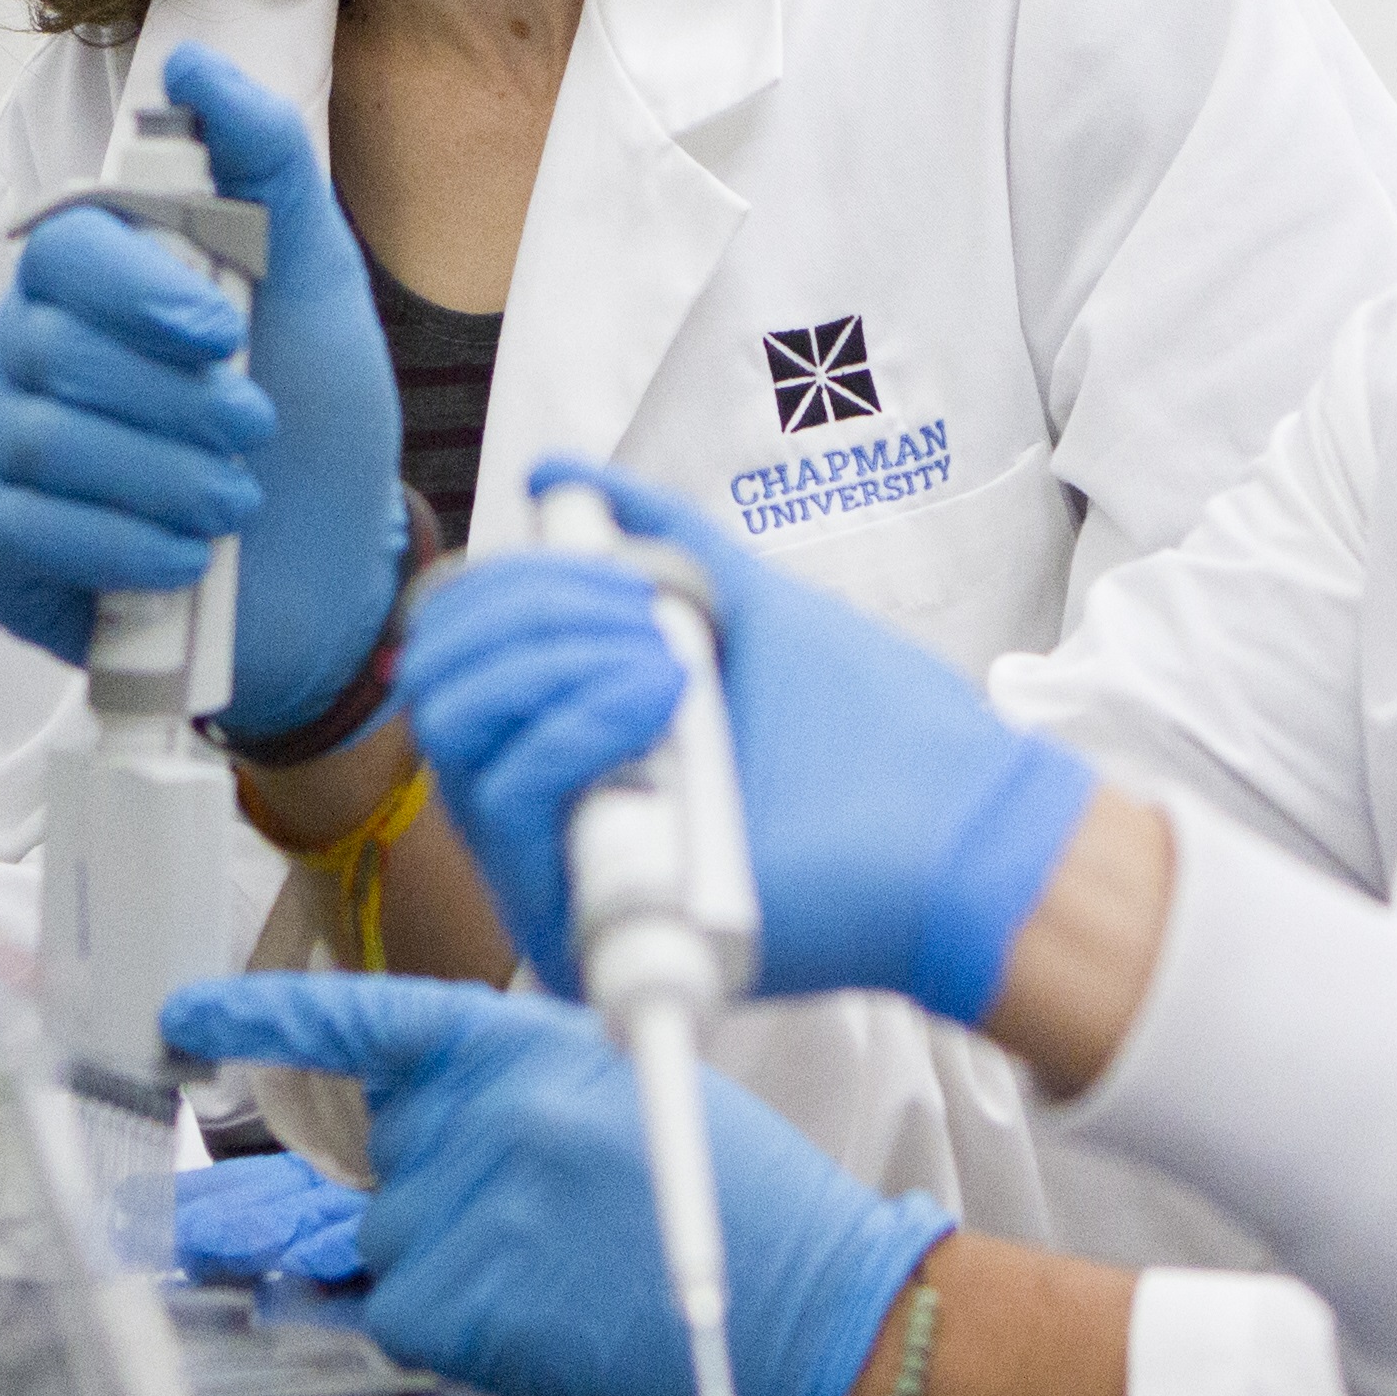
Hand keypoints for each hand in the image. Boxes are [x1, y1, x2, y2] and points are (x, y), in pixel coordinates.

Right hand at [0, 44, 405, 737]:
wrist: (323, 570)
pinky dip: (125, 545)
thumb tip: (195, 66)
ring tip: (234, 499)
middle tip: (253, 428)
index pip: (65, 248)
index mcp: (89, 286)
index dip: (136, 287)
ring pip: (41, 442)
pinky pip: (26, 532)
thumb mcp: (317, 282)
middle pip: (51, 349)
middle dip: (171, 398)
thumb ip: (268, 168)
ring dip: (162, 475)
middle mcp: (20, 357)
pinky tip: (189, 557)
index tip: (222, 329)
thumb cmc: (311, 417)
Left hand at [165, 971, 948, 1395]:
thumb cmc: (739, 1199)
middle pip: (380, 1151)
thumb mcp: (629, 1084)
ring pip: (381, 1238)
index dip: (267, 1018)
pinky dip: (441, 1322)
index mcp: (526, 1043)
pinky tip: (529, 1315)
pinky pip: (388, 1310)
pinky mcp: (444, 1303)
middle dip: (429, 1189)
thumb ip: (512, 1088)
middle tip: (533, 1224)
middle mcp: (475, 1113)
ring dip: (444, 1262)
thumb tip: (419, 1123)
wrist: (800, 1302)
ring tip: (552, 1274)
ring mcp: (454, 1207)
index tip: (186, 1017)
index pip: (366, 1019)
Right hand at [400, 458, 1095, 1020]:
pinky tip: (663, 703)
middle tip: (642, 612)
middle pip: (442, 683)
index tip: (603, 561)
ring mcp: (559, 863)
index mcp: (575, 733)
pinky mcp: (576, 922)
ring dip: (561, 659)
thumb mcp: (748, 606)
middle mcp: (551, 803)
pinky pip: (507, 801)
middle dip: (533, 610)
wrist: (954, 832)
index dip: (507, 585)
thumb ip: (656, 538)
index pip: (461, 648)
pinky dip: (577, 724)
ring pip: (457, 731)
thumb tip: (560, 473)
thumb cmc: (871, 733)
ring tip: (673, 663)